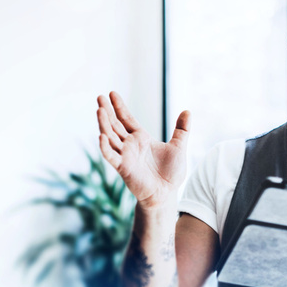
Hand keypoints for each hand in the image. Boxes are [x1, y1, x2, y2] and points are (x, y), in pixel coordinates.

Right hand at [97, 91, 190, 208]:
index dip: (119, 107)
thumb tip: (187, 111)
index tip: (111, 93)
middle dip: (107, 111)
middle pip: (115, 125)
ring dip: (104, 124)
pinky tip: (101, 136)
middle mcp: (130, 145)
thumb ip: (182, 129)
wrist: (167, 194)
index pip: (127, 119)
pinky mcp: (123, 168)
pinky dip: (105, 147)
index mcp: (141, 138)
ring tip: (99, 110)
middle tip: (99, 96)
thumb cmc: (171, 173)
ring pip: (110, 137)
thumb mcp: (179, 147)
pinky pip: (111, 156)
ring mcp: (125, 156)